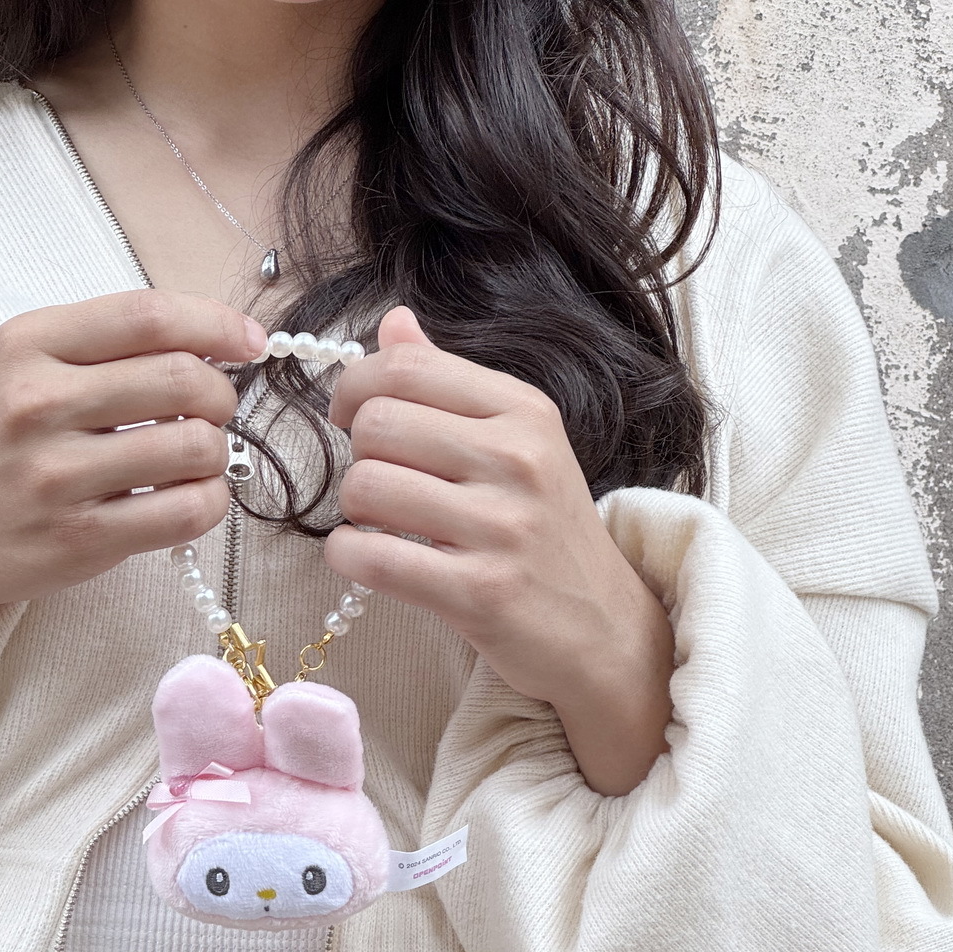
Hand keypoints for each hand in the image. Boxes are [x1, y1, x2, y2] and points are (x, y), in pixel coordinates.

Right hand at [0, 289, 266, 618]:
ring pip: (196, 447)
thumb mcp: (20, 368)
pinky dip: (210, 501)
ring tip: (192, 459)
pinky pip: (188, 511)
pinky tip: (189, 497)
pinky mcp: (80, 539)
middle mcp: (38, 402)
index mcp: (27, 344)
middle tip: (212, 411)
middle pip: (184, 379)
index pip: (149, 315)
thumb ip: (104, 347)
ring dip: (216, 453)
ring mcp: (57, 475)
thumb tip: (215, 342)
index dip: (217, 324)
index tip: (250, 341)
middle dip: (222, 394)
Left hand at [325, 306, 673, 794]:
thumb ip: (450, 381)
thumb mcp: (520, 443)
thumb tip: (394, 322)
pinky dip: (346, 556)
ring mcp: (502, 527)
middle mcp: (518, 459)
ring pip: (365, 487)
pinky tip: (365, 559)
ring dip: (352, 511)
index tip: (349, 415)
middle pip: (376, 424)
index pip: (407, 367)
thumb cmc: (546, 532)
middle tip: (379, 482)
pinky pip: (369, 556)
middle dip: (357, 455)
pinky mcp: (480, 593)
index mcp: (525, 411)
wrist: (605, 629)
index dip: (355, 386)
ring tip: (380, 524)